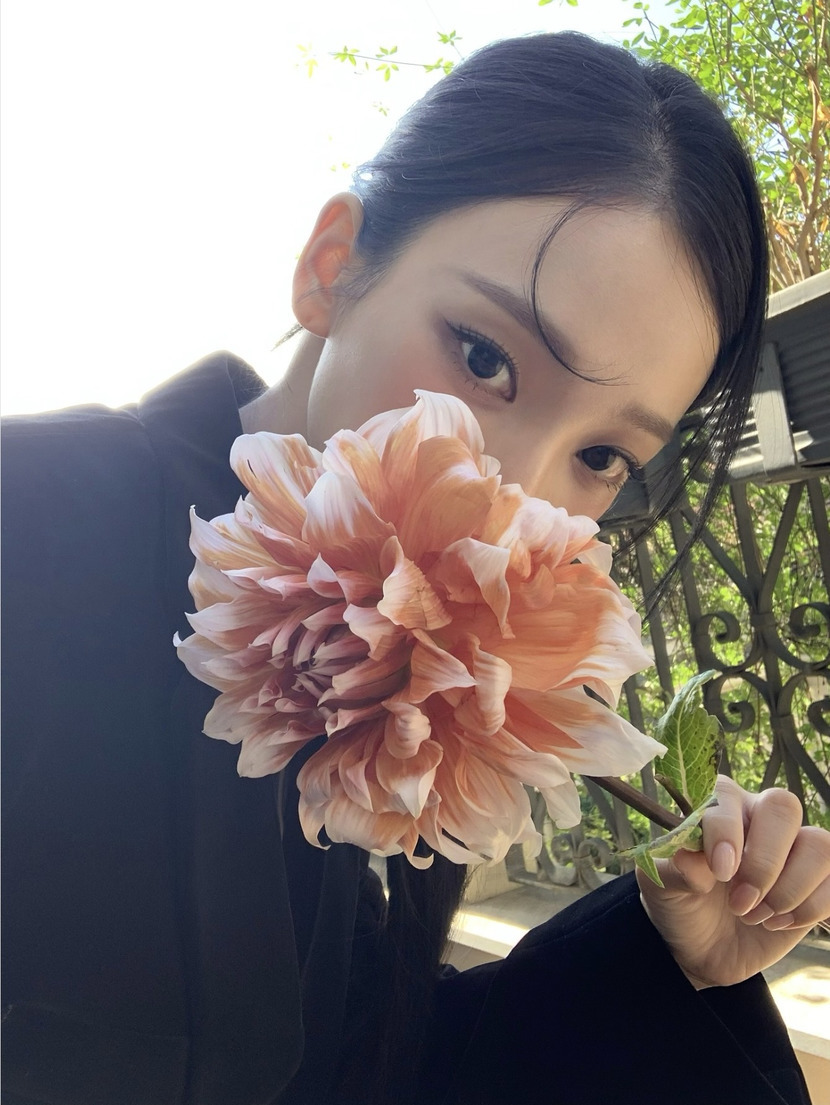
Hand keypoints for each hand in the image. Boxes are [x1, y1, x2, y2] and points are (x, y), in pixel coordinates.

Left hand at [637, 774, 829, 989]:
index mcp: (717, 807)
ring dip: (788, 889)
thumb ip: (675, 869)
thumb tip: (692, 860)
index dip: (728, 830)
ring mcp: (793, 848)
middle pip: (784, 806)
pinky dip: (809, 908)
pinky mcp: (818, 882)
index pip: (729, 795)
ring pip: (818, 844)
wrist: (703, 950)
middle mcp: (759, 818)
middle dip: (764, 861)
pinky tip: (777, 923)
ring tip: (756, 916)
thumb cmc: (680, 904)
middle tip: (740, 901)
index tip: (721, 871)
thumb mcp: (662, 887)